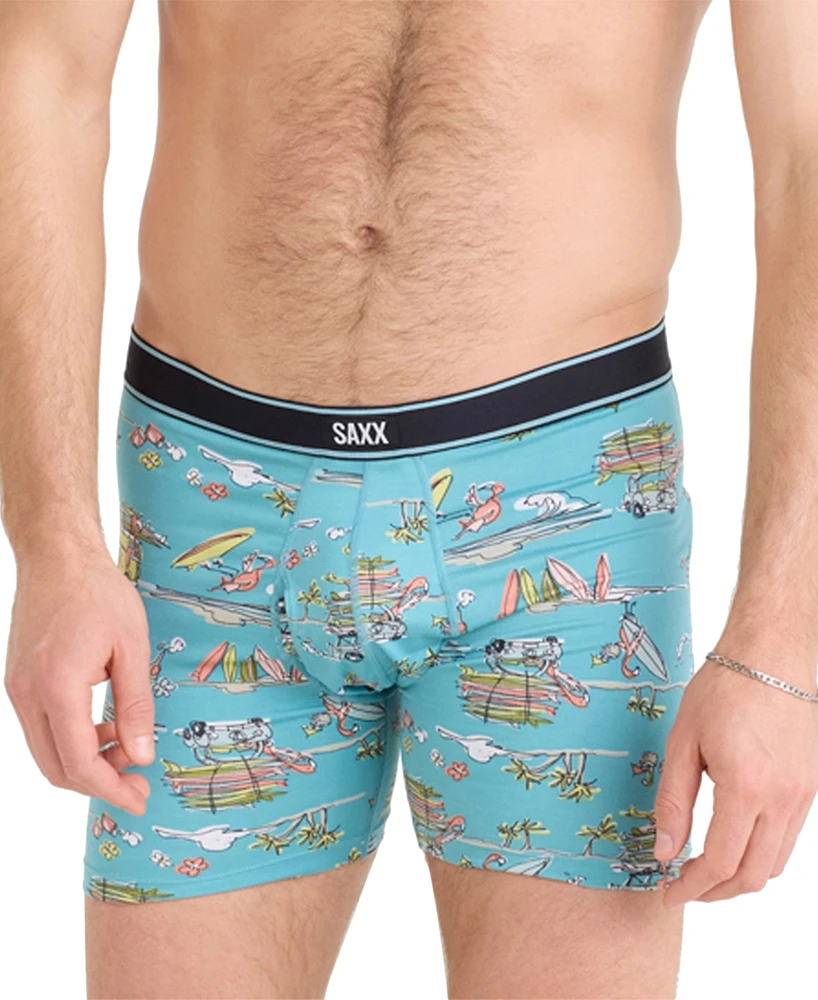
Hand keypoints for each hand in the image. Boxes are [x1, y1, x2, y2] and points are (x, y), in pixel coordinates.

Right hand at [4, 543, 153, 814]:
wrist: (58, 558)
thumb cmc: (99, 593)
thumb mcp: (132, 646)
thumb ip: (136, 705)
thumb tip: (141, 755)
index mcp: (57, 687)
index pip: (78, 763)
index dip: (110, 789)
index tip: (138, 798)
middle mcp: (27, 695)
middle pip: (56, 767)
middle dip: (98, 784)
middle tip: (138, 783)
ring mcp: (17, 689)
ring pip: (46, 752)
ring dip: (85, 763)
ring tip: (128, 750)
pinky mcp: (18, 682)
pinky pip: (41, 729)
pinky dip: (71, 741)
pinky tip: (104, 729)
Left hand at [653, 650, 817, 904]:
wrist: (773, 656)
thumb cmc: (724, 688)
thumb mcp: (683, 740)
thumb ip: (673, 800)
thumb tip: (665, 850)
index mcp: (746, 787)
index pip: (720, 862)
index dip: (691, 887)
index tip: (668, 892)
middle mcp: (782, 799)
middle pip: (752, 875)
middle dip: (715, 892)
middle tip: (683, 888)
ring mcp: (802, 796)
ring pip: (775, 863)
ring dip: (739, 877)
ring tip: (705, 871)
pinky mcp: (810, 788)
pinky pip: (788, 839)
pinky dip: (761, 854)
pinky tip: (734, 842)